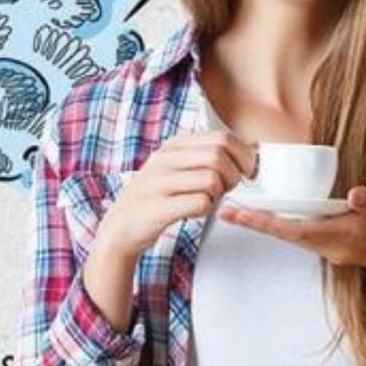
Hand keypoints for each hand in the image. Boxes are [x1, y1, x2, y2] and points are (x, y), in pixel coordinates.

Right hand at [96, 129, 257, 258]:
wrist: (120, 228)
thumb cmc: (156, 199)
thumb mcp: (173, 168)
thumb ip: (201, 158)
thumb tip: (243, 154)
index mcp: (173, 146)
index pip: (221, 137)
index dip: (242, 155)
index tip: (245, 171)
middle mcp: (165, 159)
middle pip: (219, 155)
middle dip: (234, 174)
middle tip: (229, 189)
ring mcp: (159, 182)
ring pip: (212, 178)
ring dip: (220, 193)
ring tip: (210, 200)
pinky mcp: (158, 207)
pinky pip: (200, 203)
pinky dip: (206, 209)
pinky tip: (196, 212)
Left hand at [218, 184, 365, 280]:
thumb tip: (352, 195)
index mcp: (347, 233)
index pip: (297, 229)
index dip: (266, 222)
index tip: (240, 214)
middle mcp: (335, 246)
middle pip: (287, 235)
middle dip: (258, 222)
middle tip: (227, 210)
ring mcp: (335, 250)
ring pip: (295, 237)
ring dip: (270, 225)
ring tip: (244, 210)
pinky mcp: (339, 248)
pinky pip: (306, 237)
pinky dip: (287, 226)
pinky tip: (277, 214)